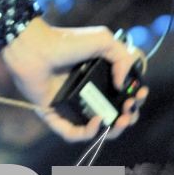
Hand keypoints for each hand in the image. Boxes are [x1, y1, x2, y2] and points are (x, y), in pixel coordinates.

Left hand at [0, 17, 148, 142]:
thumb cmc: (65, 41)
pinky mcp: (54, 114)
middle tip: (130, 108)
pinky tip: (97, 121)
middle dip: (129, 116)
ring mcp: (70, 105)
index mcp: (97, 77)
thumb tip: (124, 85)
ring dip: (113, 130)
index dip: (136, 98)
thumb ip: (123, 57)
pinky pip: (71, 134)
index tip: (139, 94)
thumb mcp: (102, 40)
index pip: (123, 95)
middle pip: (114, 114)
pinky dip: (87, 133)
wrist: (34, 47)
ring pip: (96, 129)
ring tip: (119, 120)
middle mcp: (85, 92)